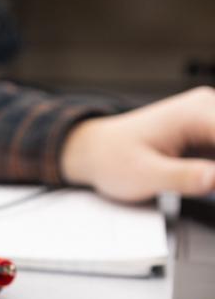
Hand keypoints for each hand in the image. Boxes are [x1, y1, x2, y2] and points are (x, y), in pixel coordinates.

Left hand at [60, 86, 214, 201]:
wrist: (95, 151)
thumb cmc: (112, 159)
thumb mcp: (144, 175)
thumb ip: (183, 178)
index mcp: (196, 113)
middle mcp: (207, 108)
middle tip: (210, 190)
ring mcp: (208, 119)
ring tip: (202, 187)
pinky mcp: (207, 133)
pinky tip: (207, 184)